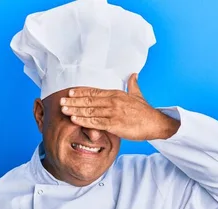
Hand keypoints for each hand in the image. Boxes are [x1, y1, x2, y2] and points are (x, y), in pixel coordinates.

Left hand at [60, 73, 179, 140]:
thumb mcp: (138, 95)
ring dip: (75, 110)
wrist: (156, 123)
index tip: (69, 92)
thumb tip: (133, 74)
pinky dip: (84, 121)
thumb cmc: (146, 112)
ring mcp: (113, 113)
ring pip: (90, 111)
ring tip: (63, 110)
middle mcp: (113, 101)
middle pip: (89, 100)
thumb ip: (132, 85)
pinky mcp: (115, 124)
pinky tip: (75, 119)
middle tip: (60, 101)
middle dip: (73, 101)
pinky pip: (96, 122)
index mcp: (116, 94)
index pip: (94, 91)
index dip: (81, 92)